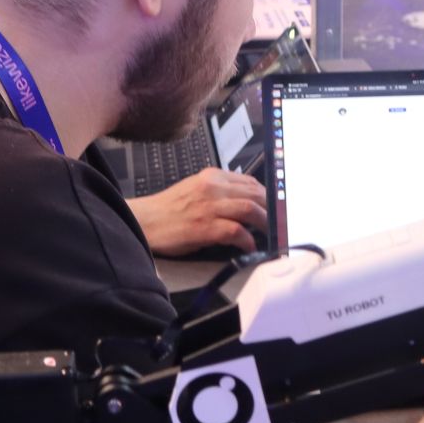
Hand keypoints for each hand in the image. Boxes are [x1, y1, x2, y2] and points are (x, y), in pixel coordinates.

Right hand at [127, 168, 266, 255]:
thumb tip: (247, 202)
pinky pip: (236, 231)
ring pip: (250, 209)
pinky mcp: (204, 226)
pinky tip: (250, 246)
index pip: (250, 181)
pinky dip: (247, 239)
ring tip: (270, 233)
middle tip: (279, 222)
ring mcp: (209, 207)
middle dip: (271, 209)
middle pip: (255, 193)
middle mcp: (212, 187)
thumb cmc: (169, 209)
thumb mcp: (196, 190)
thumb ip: (220, 191)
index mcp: (211, 177)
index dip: (267, 195)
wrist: (144, 221)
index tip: (275, 206)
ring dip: (265, 222)